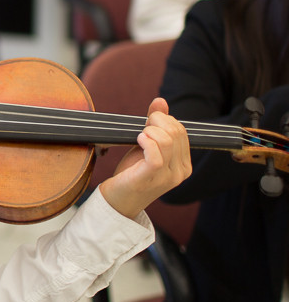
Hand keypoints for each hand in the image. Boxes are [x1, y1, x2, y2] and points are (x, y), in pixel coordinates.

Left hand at [99, 97, 191, 218]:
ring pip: (167, 140)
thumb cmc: (131, 173)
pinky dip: (145, 141)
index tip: (148, 123)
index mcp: (184, 164)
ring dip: (149, 131)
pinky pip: (156, 154)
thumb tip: (160, 101)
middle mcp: (181, 172)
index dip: (164, 120)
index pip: (182, 131)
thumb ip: (155, 125)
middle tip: (141, 128)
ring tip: (139, 137)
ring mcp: (168, 177)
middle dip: (156, 122)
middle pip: (176, 132)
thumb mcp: (146, 147)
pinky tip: (138, 141)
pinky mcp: (151, 178)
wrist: (117, 200)